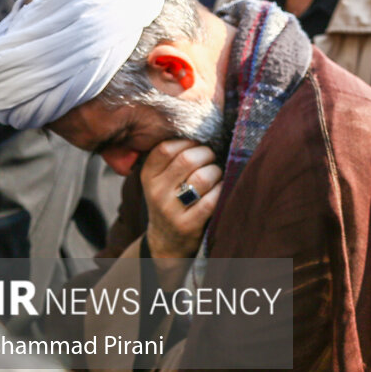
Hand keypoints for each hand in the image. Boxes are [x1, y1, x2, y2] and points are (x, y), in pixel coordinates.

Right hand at [140, 139, 222, 290]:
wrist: (166, 242)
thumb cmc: (170, 201)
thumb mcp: (160, 180)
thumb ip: (173, 158)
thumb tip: (203, 129)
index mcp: (148, 175)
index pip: (166, 147)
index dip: (188, 141)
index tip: (198, 144)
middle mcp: (156, 192)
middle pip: (187, 159)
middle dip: (206, 154)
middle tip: (211, 158)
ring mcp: (171, 210)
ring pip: (203, 177)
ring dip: (216, 172)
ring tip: (216, 175)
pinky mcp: (187, 225)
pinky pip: (212, 199)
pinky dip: (222, 190)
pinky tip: (221, 190)